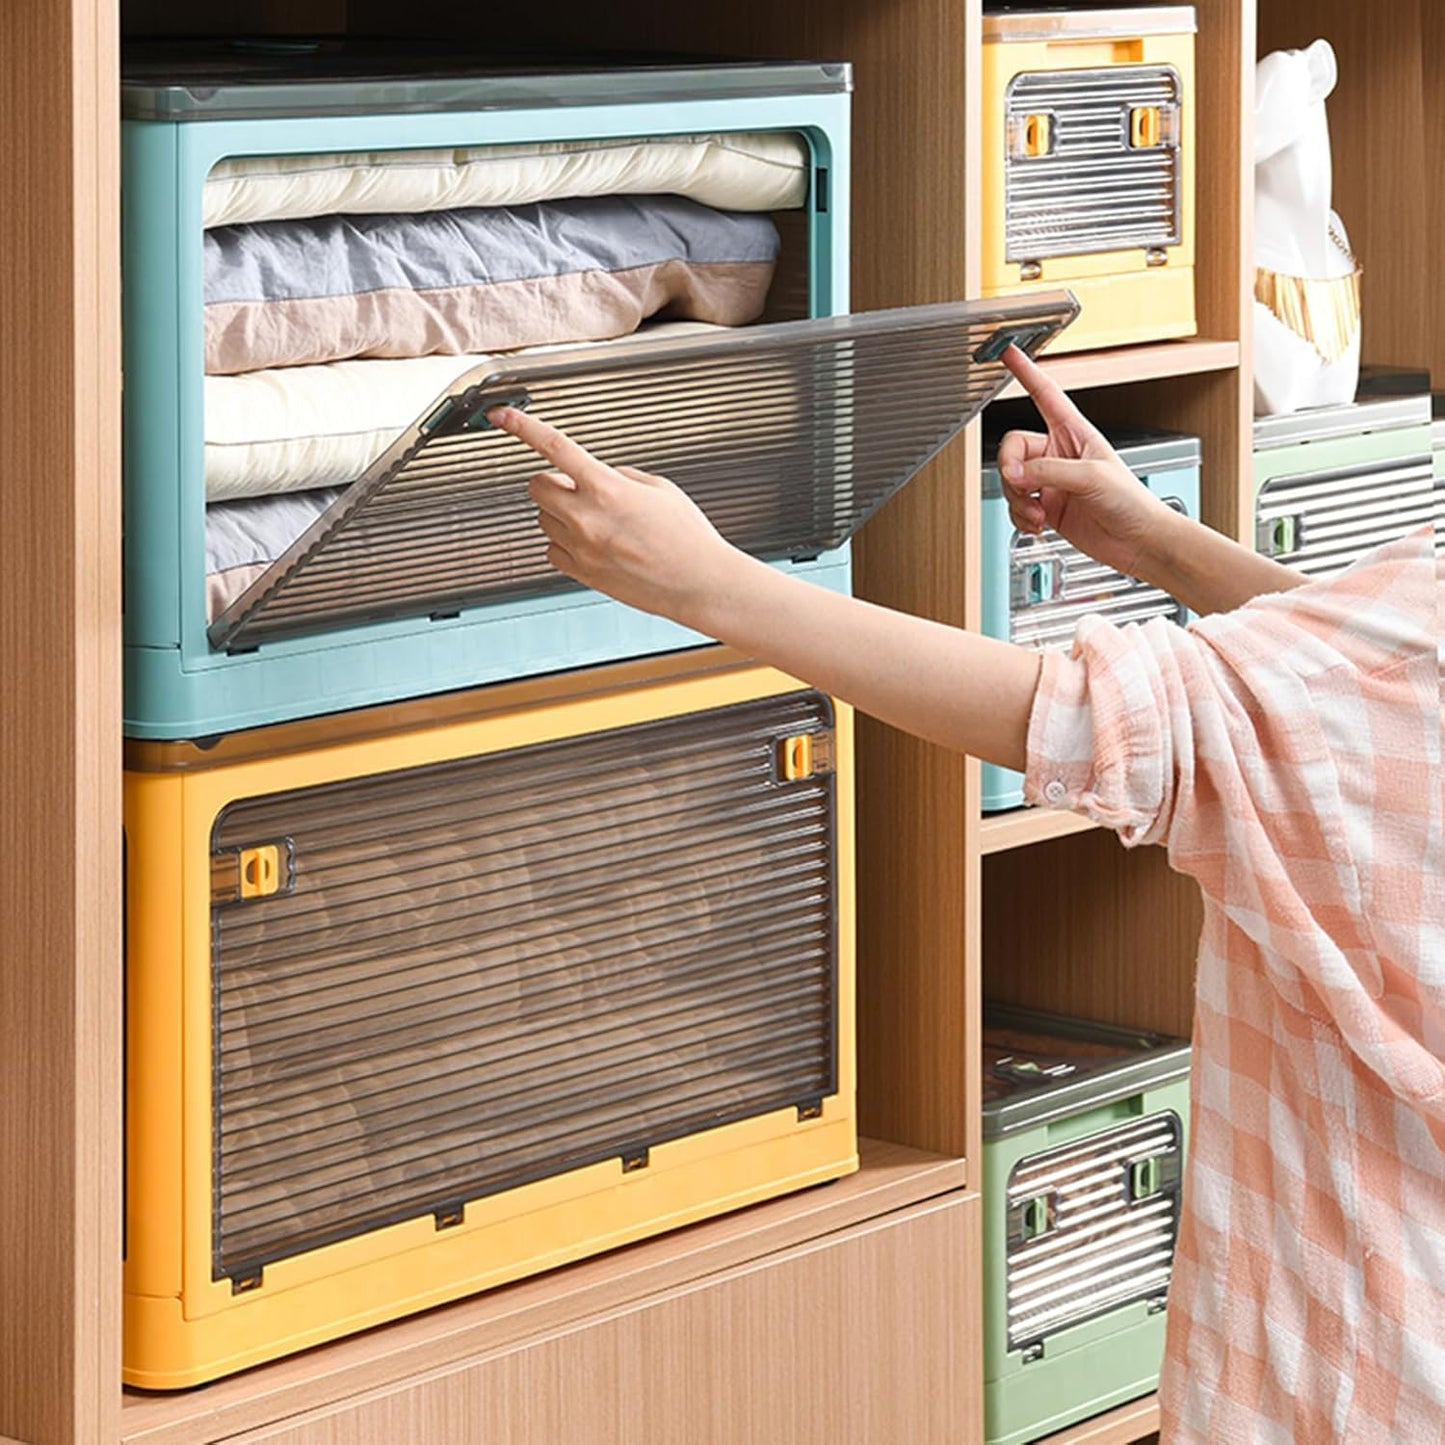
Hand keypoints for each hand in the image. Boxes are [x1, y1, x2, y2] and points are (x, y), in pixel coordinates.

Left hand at [487, 405, 749, 630]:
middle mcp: (587, 518)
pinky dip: (564, 543)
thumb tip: (599, 477)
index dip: (522, 426)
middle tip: (576, 487)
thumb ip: (620, 476)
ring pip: (543, 518)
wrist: (698, 582)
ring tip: (597, 521)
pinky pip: (552, 550)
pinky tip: (592, 544)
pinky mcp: (581, 573)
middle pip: (537, 486)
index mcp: (607, 488)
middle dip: (552, 481)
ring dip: (560, 513)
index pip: (553, 446)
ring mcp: (581, 548)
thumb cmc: (686, 537)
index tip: (502, 416)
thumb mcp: (659, 488)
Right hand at [998, 345, 1180, 582]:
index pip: (1044, 393)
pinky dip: (1021, 518)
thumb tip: (1014, 475)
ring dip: (1017, 500)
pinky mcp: (1046, 507)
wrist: (1138, 540)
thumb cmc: (1131, 501)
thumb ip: (1048, 471)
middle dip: (1011, 470)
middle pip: (1012, 448)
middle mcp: (1059, 454)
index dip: (1026, 372)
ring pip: (1010, 481)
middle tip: (1021, 485)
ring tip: (1037, 512)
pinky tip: (1039, 524)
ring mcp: (1051, 482)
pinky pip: (1015, 507)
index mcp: (1074, 432)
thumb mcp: (1091, 476)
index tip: (1008, 353)